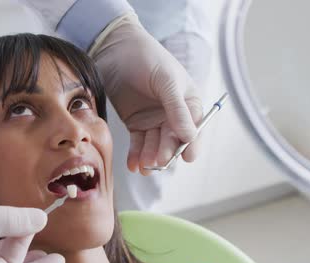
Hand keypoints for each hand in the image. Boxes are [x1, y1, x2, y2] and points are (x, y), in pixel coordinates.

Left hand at [90, 13, 203, 174]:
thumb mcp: (166, 81)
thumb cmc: (147, 58)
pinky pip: (138, 143)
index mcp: (188, 103)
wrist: (115, 49)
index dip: (191, 144)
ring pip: (155, 145)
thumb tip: (190, 137)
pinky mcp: (135, 123)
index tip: (187, 158)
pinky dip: (136, 155)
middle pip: (172, 139)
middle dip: (166, 151)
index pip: (194, 127)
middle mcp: (173, 115)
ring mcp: (154, 120)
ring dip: (150, 157)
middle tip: (158, 161)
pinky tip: (134, 165)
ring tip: (143, 167)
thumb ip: (176, 109)